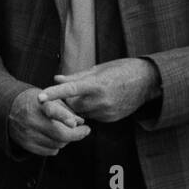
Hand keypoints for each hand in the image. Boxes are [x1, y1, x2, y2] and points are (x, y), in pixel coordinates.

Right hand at [9, 88, 90, 156]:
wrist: (9, 109)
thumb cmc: (37, 103)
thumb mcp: (51, 99)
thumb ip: (67, 110)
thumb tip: (80, 122)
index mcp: (40, 104)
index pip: (53, 111)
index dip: (65, 117)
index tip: (75, 123)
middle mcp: (32, 119)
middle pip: (61, 135)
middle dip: (77, 134)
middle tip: (85, 130)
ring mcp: (28, 133)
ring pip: (58, 144)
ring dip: (66, 140)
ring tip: (65, 131)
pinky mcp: (26, 144)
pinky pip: (49, 151)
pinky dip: (56, 146)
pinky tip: (53, 138)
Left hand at [38, 58, 160, 122]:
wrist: (148, 81)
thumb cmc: (121, 70)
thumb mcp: (98, 69)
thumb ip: (76, 77)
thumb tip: (56, 79)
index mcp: (97, 84)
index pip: (70, 90)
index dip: (54, 93)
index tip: (40, 97)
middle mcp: (101, 100)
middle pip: (72, 105)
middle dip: (69, 100)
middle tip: (74, 90)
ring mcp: (106, 112)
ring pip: (82, 112)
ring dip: (80, 105)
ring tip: (92, 93)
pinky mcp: (111, 119)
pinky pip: (93, 116)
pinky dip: (91, 110)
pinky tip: (102, 100)